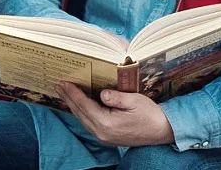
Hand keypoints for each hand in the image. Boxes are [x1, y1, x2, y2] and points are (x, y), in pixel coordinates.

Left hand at [56, 82, 174, 146]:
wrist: (162, 132)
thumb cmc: (150, 115)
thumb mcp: (135, 101)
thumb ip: (116, 97)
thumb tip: (101, 93)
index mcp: (107, 123)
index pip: (84, 105)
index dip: (73, 93)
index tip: (63, 82)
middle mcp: (101, 132)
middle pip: (79, 113)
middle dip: (68, 98)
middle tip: (58, 84)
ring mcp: (103, 136)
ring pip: (82, 119)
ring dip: (73, 105)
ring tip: (64, 92)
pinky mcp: (106, 137)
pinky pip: (88, 123)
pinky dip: (81, 112)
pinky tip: (78, 105)